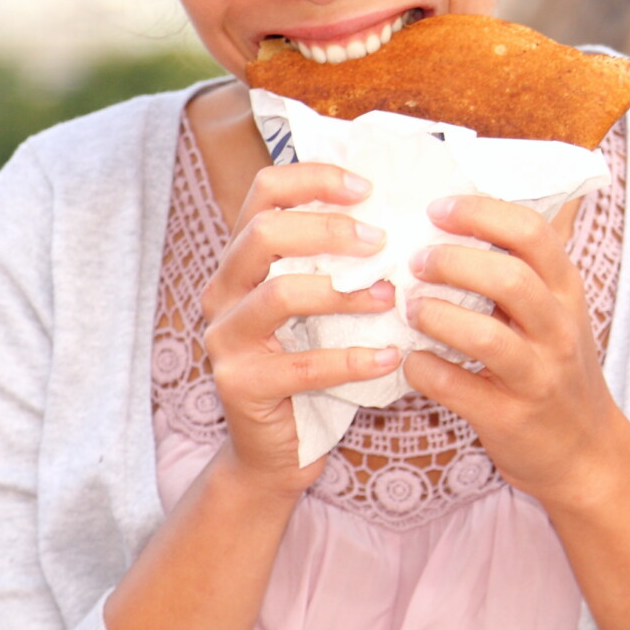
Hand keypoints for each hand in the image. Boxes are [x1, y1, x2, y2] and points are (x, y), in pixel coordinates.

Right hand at [200, 161, 403, 495]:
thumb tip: (406, 212)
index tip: (368, 188)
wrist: (276, 451)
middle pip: (263, 233)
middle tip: (382, 240)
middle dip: (329, 228)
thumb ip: (341, 260)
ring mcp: (225, 340)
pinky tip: (390, 357)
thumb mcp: (322, 303)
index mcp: (241, 260)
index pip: (263, 192)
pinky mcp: (241, 386)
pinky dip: (353, 359)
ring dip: (345, 291)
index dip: (314, 178)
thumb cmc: (311, 363)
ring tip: (390, 296)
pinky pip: (303, 366)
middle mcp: (223, 291)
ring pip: (279, 295)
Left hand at [404, 194, 625, 508]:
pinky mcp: (510, 418)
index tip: (437, 209)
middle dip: (452, 261)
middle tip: (415, 261)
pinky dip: (425, 370)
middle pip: (509, 278)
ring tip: (410, 309)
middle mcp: (557, 328)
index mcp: (566, 290)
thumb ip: (524, 266)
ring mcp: (537, 376)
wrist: (586, 452)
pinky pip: (458, 388)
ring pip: (486, 336)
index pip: (532, 232)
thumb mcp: (556, 310)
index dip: (480, 213)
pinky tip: (411, 360)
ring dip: (437, 316)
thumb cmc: (556, 369)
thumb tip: (469, 208)